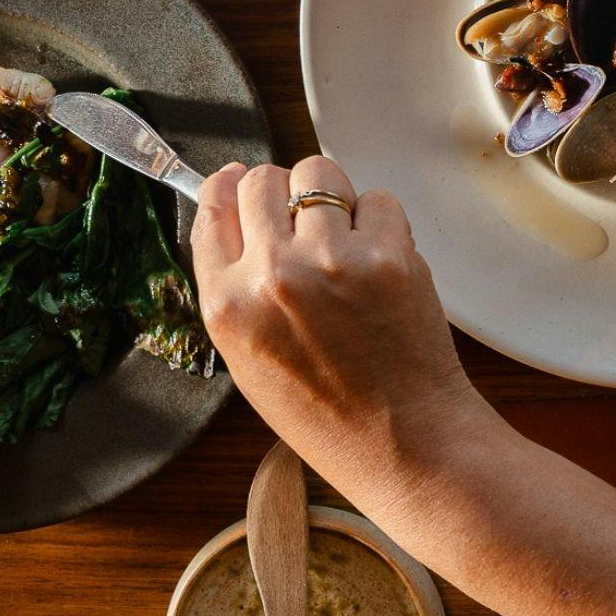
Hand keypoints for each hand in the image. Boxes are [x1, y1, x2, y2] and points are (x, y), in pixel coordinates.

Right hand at [190, 158, 496, 507]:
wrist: (403, 442)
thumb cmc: (325, 409)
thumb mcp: (246, 356)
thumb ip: (234, 284)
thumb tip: (232, 206)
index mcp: (228, 305)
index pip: (213, 209)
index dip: (227, 188)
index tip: (237, 182)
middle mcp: (274, 275)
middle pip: (262, 179)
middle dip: (280, 192)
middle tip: (302, 223)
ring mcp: (333, 260)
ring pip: (318, 173)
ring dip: (330, 197)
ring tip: (343, 239)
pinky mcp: (389, 255)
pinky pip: (376, 198)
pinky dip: (378, 222)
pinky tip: (379, 262)